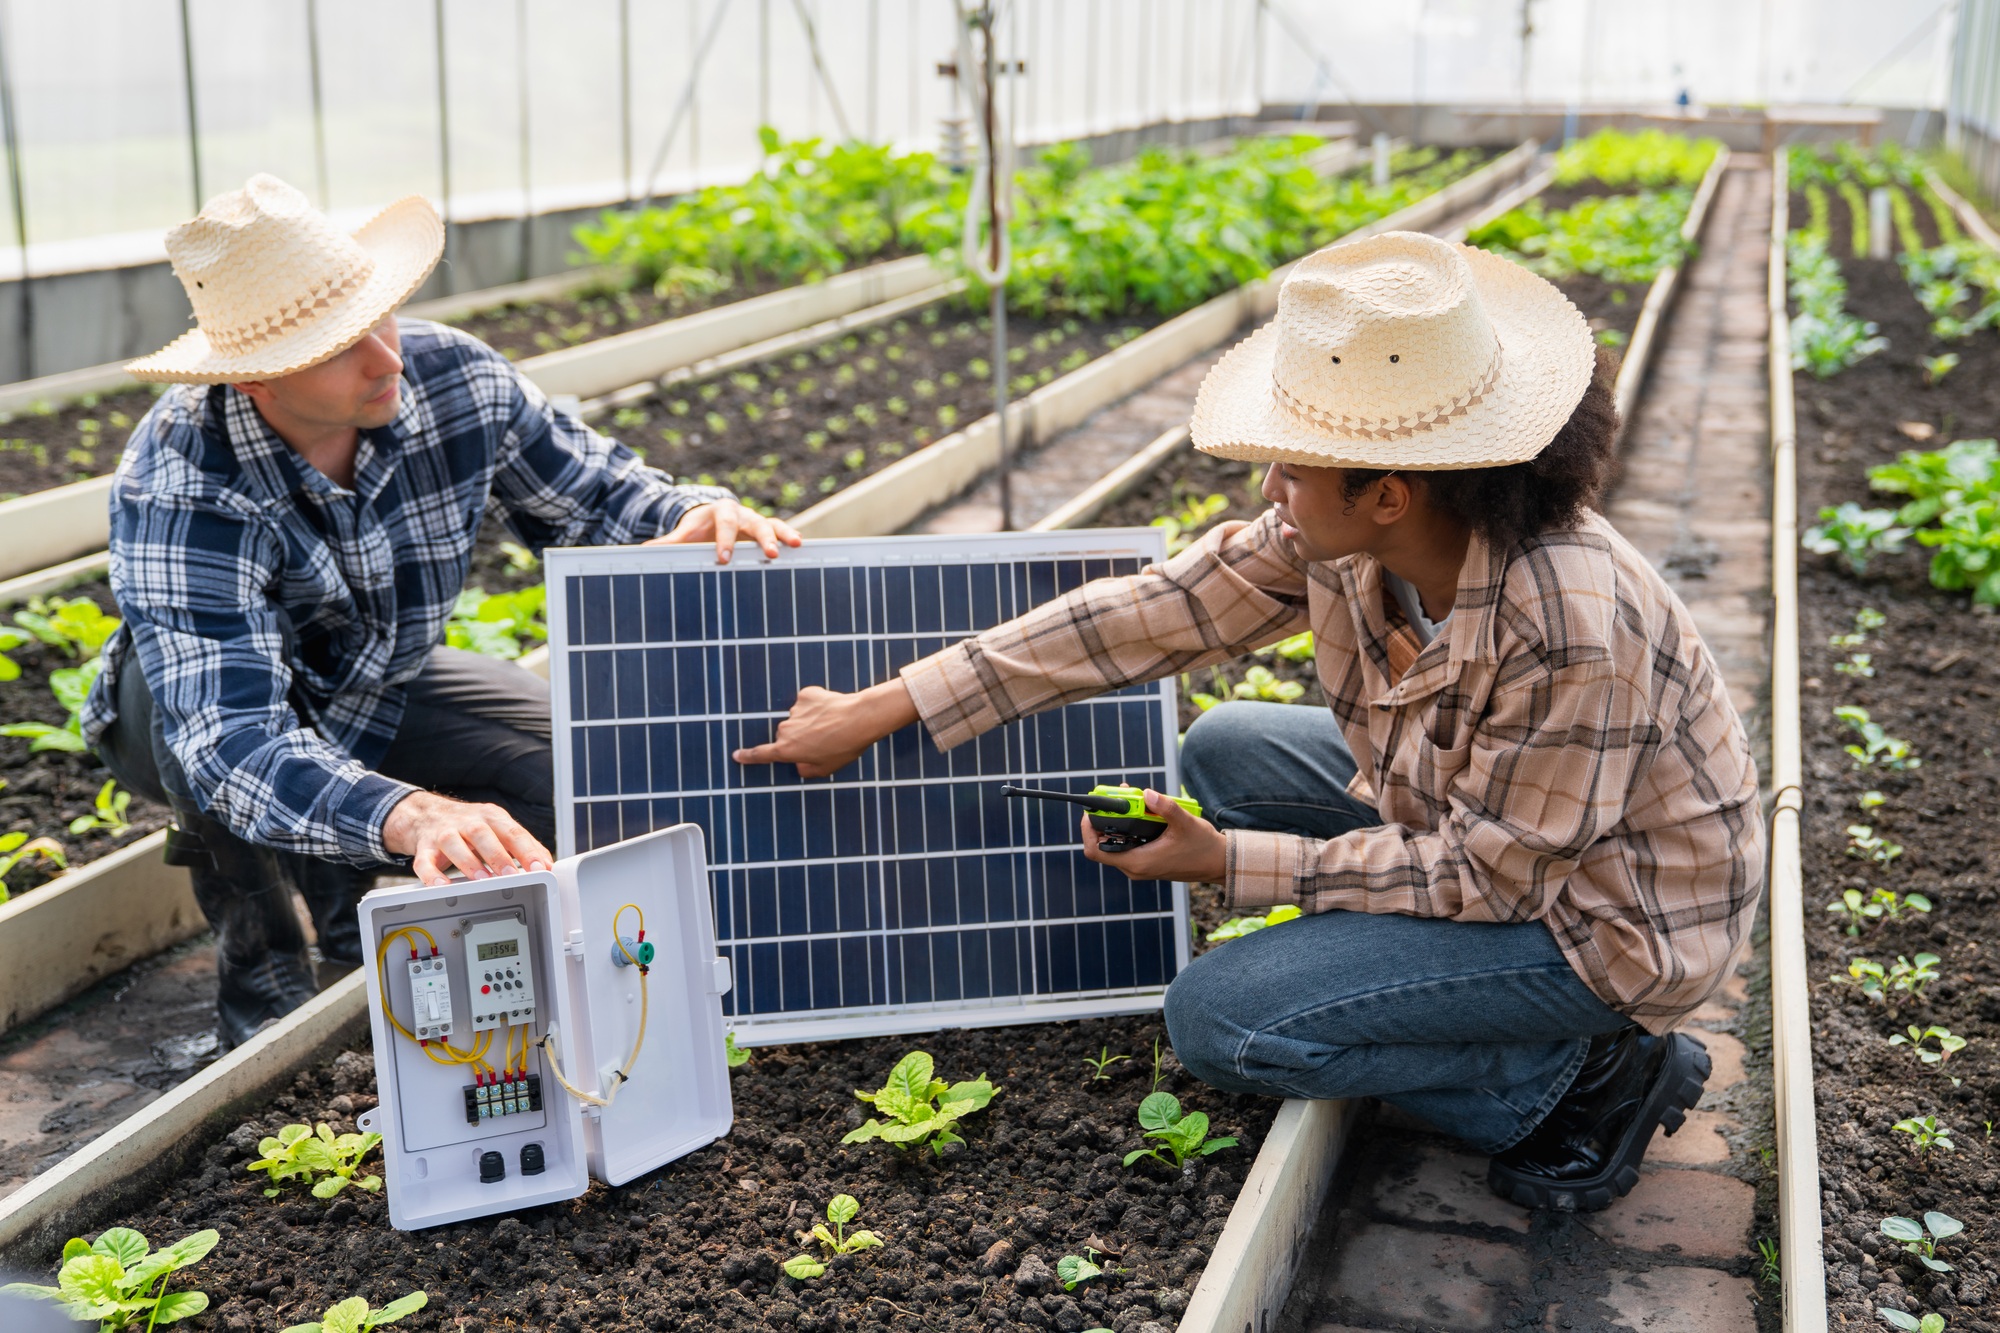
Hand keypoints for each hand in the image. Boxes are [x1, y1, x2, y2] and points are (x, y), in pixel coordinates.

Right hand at [383, 791, 552, 886]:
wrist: (428, 816)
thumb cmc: (471, 826)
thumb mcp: (500, 828)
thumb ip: (524, 845)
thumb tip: (547, 863)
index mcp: (492, 817)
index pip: (513, 832)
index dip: (527, 850)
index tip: (540, 868)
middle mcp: (468, 822)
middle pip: (483, 834)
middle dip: (499, 855)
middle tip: (512, 874)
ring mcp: (444, 834)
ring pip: (454, 844)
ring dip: (469, 863)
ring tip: (483, 880)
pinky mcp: (425, 848)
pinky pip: (425, 862)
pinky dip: (431, 875)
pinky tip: (442, 885)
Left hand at [645, 501, 802, 563]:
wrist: (710, 518)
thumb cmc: (698, 527)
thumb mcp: (685, 532)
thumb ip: (670, 541)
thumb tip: (646, 549)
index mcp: (720, 511)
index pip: (725, 523)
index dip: (725, 540)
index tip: (724, 558)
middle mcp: (743, 513)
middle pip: (756, 521)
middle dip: (763, 538)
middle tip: (771, 554)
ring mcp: (757, 522)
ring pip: (774, 524)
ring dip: (784, 535)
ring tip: (795, 545)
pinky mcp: (767, 532)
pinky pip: (782, 533)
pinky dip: (790, 540)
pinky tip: (802, 551)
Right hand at [732, 680, 919, 778]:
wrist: (860, 719)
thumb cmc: (845, 747)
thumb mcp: (826, 768)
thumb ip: (806, 769)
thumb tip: (799, 763)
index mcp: (787, 750)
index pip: (761, 754)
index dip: (748, 756)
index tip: (737, 755)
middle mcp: (786, 730)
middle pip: (787, 735)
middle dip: (801, 738)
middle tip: (824, 740)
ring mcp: (794, 711)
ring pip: (798, 718)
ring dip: (811, 721)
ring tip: (833, 724)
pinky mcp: (806, 695)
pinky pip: (808, 702)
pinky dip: (817, 705)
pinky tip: (831, 709)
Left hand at [1081, 788, 1226, 883]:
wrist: (1218, 863)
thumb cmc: (1203, 847)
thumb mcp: (1185, 823)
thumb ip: (1164, 807)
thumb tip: (1146, 793)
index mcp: (1138, 862)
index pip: (1096, 851)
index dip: (1087, 830)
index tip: (1092, 810)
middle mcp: (1135, 867)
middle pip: (1103, 844)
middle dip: (1104, 819)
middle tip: (1114, 797)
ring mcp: (1140, 866)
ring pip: (1116, 843)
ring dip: (1118, 821)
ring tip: (1129, 799)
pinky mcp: (1146, 861)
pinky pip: (1128, 844)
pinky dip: (1128, 827)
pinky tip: (1140, 811)